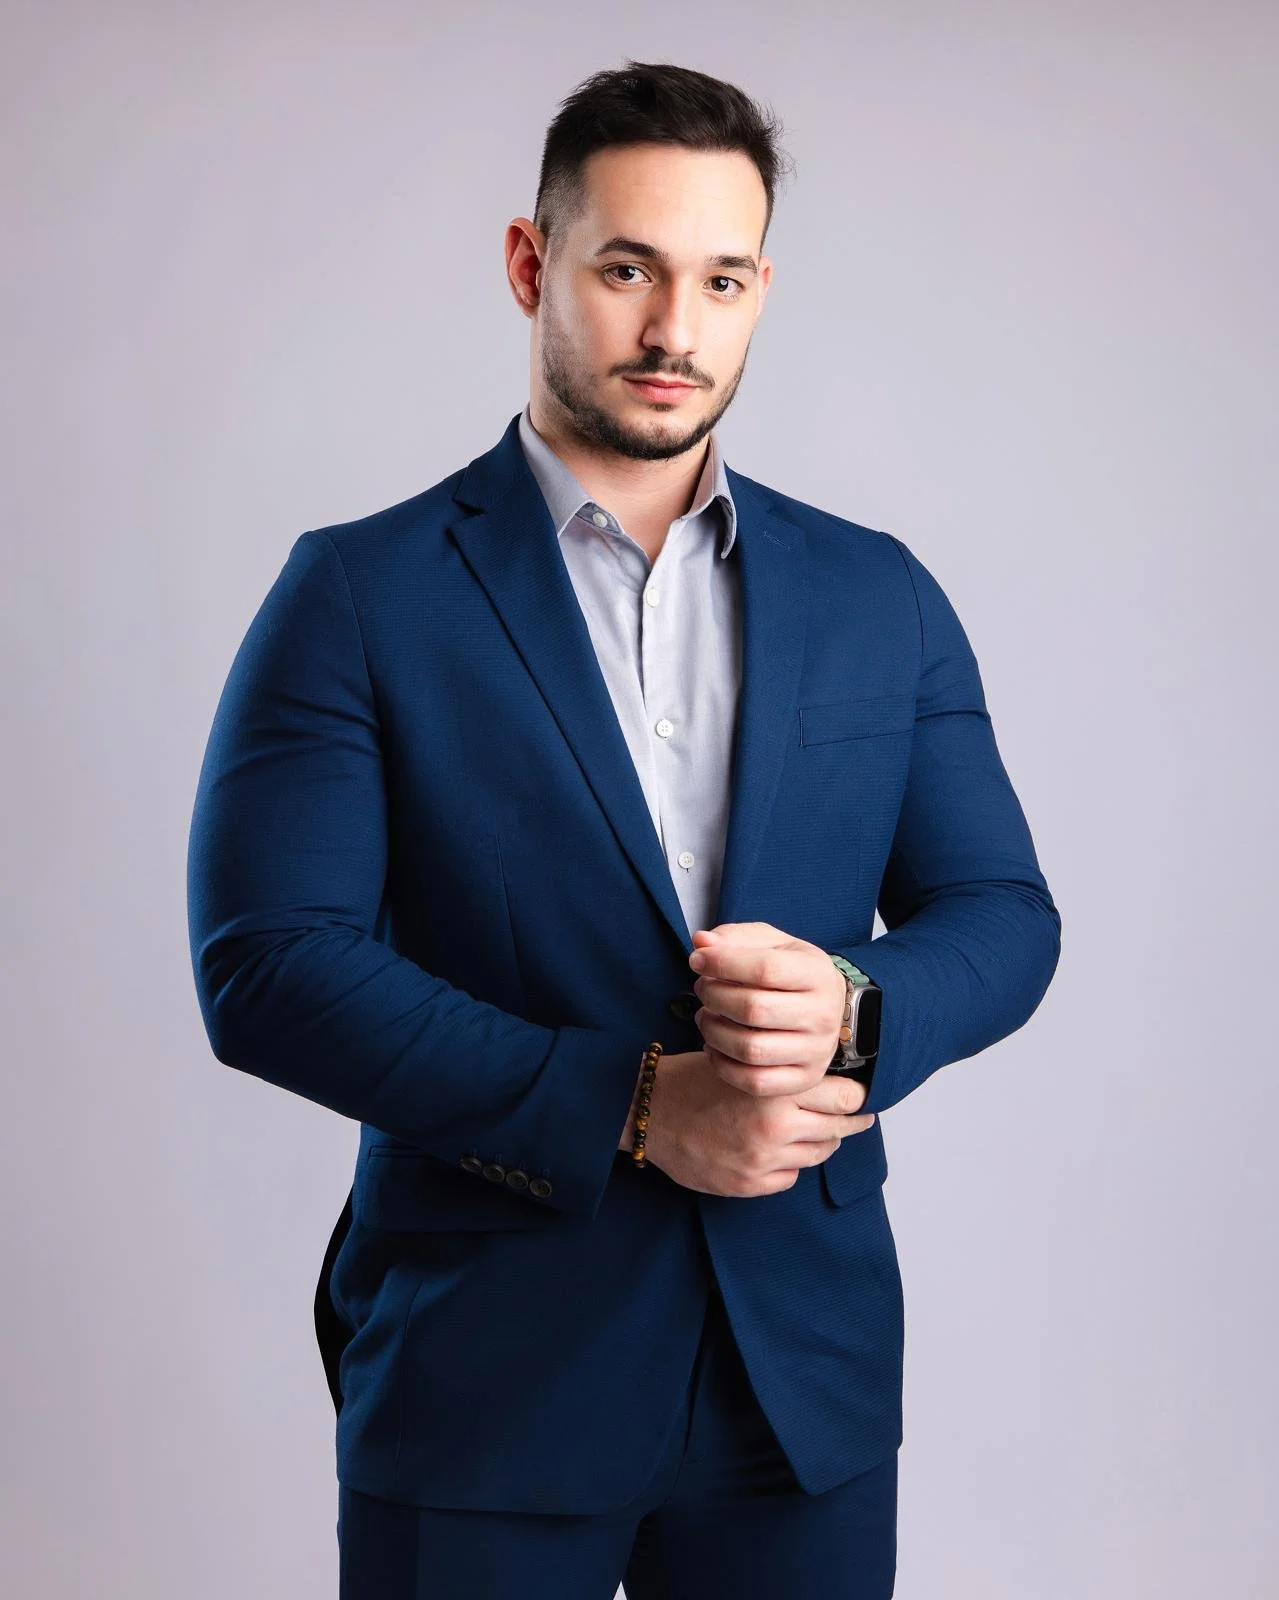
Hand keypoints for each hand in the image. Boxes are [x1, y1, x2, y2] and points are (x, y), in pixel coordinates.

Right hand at [623, 1048, 875, 1198]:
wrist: (650, 1111)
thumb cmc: (697, 1079)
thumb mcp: (746, 1062)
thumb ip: (787, 1074)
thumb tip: (835, 1081)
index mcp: (777, 1088)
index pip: (846, 1097)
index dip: (857, 1095)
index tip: (860, 1094)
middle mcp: (776, 1126)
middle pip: (840, 1128)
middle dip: (849, 1121)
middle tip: (856, 1114)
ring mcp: (764, 1159)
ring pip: (819, 1153)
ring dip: (818, 1141)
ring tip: (807, 1128)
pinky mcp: (750, 1184)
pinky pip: (791, 1176)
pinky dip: (789, 1164)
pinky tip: (773, 1149)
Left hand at [688, 921, 867, 1109]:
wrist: (827, 1009)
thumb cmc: (790, 972)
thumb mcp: (771, 944)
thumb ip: (735, 938)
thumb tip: (701, 942)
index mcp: (817, 973)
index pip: (765, 969)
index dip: (722, 963)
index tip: (697, 960)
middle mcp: (822, 1014)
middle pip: (753, 1009)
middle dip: (714, 996)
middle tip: (702, 988)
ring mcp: (816, 1052)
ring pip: (750, 1049)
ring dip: (713, 1031)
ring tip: (705, 1015)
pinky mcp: (804, 1080)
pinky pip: (755, 1082)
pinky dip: (723, 1065)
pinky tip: (714, 1046)